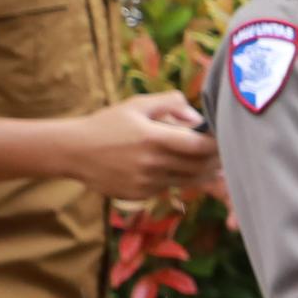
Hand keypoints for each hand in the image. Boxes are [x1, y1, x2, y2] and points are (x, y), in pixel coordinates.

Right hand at [66, 93, 221, 201]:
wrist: (73, 150)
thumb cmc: (107, 123)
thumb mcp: (137, 104)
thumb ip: (171, 103)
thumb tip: (199, 119)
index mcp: (154, 138)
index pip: (200, 146)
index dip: (217, 145)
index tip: (225, 140)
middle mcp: (152, 163)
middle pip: (199, 167)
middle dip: (216, 162)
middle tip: (224, 155)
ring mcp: (146, 182)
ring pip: (187, 181)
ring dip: (202, 174)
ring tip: (212, 166)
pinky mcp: (139, 194)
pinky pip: (167, 188)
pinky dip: (176, 180)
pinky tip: (178, 171)